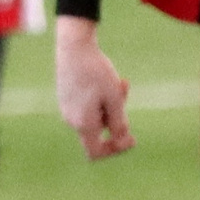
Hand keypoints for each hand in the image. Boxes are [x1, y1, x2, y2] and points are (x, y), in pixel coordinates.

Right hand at [55, 17, 134, 159]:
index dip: (115, 150)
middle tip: (125, 95)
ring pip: (96, 116)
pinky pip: (88, 106)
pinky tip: (110, 79)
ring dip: (112, 104)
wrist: (74, 47)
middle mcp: (72, 120)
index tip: (132, 137)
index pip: (96, 152)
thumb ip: (119, 122)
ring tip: (120, 83)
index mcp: (83, 124)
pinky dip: (102, 98)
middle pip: (100, 131)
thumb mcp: (114, 98)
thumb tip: (122, 141)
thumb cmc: (96, 72)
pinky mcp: (67, 98)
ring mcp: (67, 109)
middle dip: (117, 118)